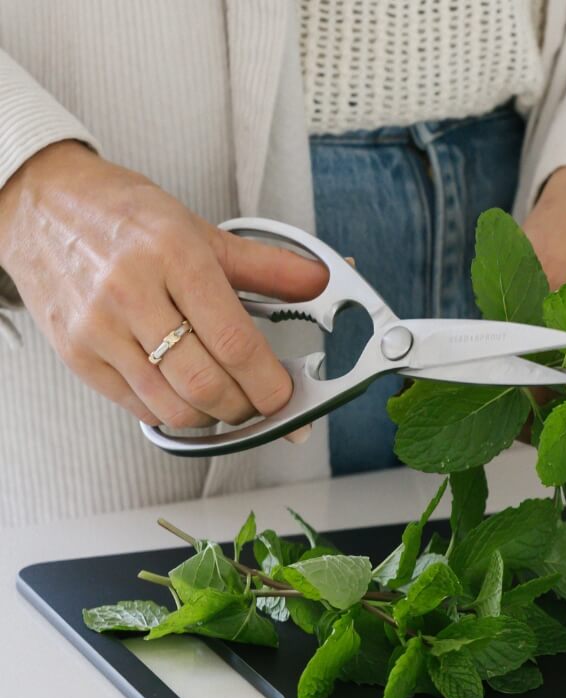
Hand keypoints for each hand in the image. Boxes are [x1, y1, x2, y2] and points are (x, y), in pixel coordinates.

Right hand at [0, 141, 327, 428]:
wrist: (40, 205)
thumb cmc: (122, 215)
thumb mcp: (200, 229)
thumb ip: (265, 265)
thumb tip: (319, 281)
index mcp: (173, 255)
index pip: (235, 342)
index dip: (270, 383)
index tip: (286, 396)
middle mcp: (131, 293)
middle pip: (206, 384)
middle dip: (246, 408)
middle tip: (260, 402)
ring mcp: (98, 329)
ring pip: (172, 406)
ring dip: (212, 417)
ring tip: (226, 400)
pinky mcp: (76, 355)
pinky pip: (137, 407)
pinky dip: (172, 412)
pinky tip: (185, 394)